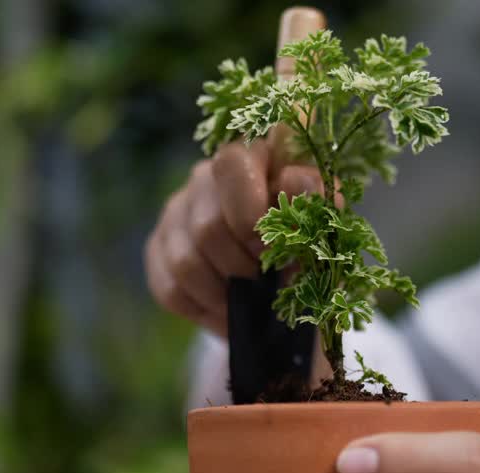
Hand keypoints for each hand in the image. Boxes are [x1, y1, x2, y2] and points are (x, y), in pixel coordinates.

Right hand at [144, 140, 322, 336]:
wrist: (281, 295)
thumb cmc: (306, 251)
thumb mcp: (322, 231)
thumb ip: (314, 205)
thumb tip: (293, 180)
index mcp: (254, 158)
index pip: (235, 160)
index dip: (249, 206)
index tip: (273, 242)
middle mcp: (207, 176)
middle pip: (209, 224)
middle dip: (244, 265)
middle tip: (267, 279)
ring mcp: (176, 210)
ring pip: (187, 261)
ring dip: (224, 292)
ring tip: (249, 300)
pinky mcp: (157, 248)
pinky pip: (170, 287)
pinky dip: (204, 307)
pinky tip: (226, 307)